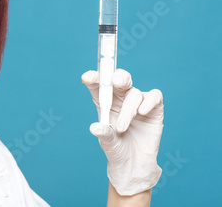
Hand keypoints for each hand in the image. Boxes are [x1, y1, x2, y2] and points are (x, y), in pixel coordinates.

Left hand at [81, 69, 163, 195]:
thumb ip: (104, 133)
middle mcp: (120, 98)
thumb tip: (95, 127)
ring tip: (121, 128)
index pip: (98, 84)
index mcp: (104, 101)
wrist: (135, 163)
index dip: (93, 78)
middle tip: (116, 82)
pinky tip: (142, 112)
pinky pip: (154, 96)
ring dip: (128, 110)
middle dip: (118, 77)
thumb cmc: (117, 148)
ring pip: (134, 93)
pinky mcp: (154, 107)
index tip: (87, 78)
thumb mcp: (107, 142)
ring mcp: (137, 101)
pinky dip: (149, 102)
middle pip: (119, 79)